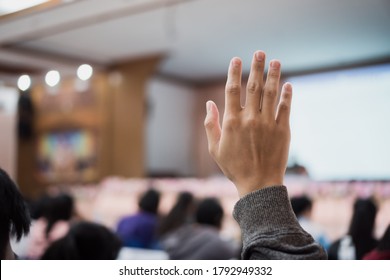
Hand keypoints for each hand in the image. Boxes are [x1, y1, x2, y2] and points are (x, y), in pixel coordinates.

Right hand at [204, 50, 291, 196]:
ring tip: (275, 61)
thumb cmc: (234, 167)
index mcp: (232, 122)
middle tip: (259, 52)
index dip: (234, 72)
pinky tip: (288, 84)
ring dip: (274, 75)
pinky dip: (287, 96)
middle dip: (256, 67)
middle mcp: (250, 119)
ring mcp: (268, 124)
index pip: (232, 90)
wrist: (258, 184)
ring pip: (271, 94)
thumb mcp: (215, 148)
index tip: (236, 59)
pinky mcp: (283, 131)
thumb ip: (211, 124)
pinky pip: (285, 109)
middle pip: (253, 87)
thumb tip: (209, 103)